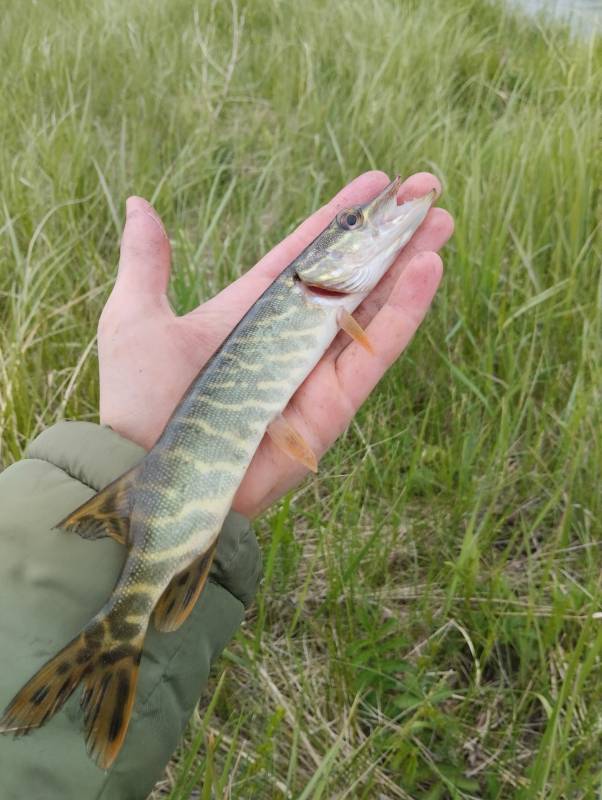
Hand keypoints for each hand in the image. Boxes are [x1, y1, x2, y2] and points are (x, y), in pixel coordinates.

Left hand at [98, 171, 453, 517]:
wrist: (152, 477)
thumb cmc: (138, 402)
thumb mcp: (137, 320)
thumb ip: (147, 263)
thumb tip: (139, 206)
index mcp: (250, 312)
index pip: (306, 255)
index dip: (340, 219)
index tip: (377, 182)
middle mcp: (289, 338)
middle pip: (350, 275)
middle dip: (389, 234)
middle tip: (428, 192)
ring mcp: (315, 372)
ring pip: (372, 307)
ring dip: (408, 263)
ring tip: (442, 222)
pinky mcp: (333, 407)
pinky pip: (374, 352)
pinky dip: (403, 312)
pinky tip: (428, 268)